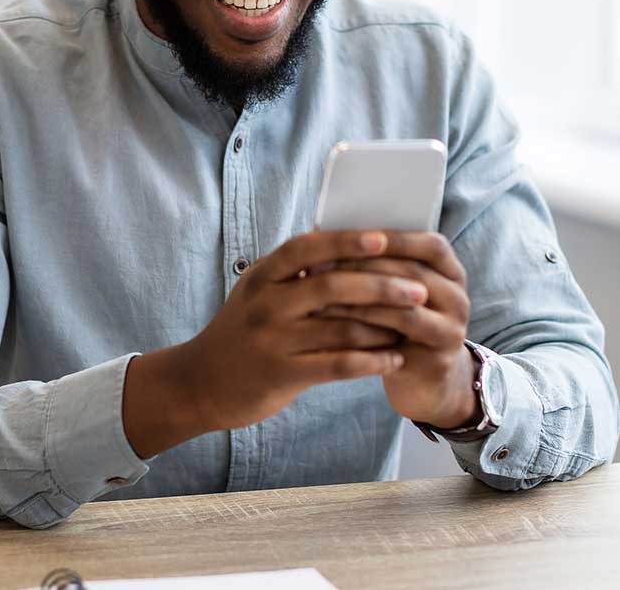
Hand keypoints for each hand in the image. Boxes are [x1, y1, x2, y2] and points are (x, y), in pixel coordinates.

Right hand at [140, 230, 429, 447]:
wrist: (200, 382)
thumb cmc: (242, 331)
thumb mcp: (258, 291)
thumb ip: (294, 271)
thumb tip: (348, 241)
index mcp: (262, 275)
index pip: (307, 248)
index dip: (346, 241)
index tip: (384, 236)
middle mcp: (266, 304)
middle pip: (332, 286)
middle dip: (381, 285)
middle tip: (418, 288)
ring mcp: (273, 340)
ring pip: (341, 328)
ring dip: (384, 326)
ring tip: (414, 323)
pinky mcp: (283, 374)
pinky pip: (338, 365)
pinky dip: (372, 361)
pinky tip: (395, 358)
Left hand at [311, 231, 478, 428]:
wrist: (421, 381)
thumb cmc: (397, 325)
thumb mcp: (394, 291)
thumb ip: (377, 263)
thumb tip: (327, 233)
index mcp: (451, 272)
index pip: (433, 245)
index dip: (397, 239)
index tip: (358, 234)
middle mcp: (458, 299)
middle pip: (415, 274)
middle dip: (367, 266)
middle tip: (326, 264)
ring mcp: (452, 331)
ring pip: (406, 307)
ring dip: (362, 297)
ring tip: (324, 293)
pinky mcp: (438, 360)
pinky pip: (399, 338)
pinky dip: (366, 324)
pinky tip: (336, 321)